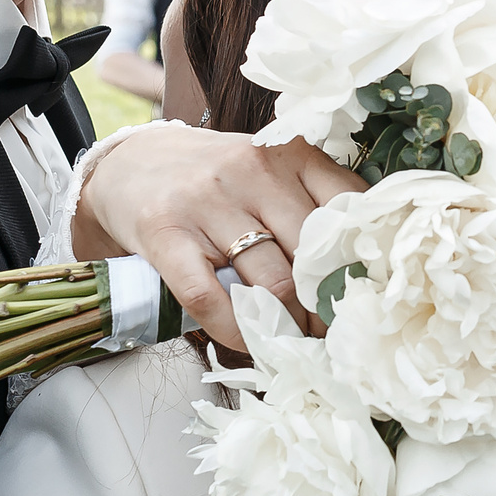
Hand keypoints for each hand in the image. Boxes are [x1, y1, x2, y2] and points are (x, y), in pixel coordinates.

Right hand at [70, 126, 360, 347]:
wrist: (131, 163)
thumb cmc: (217, 177)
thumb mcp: (273, 172)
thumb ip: (315, 204)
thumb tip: (362, 270)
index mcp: (292, 154)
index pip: (348, 209)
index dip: (361, 263)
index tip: (365, 297)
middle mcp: (253, 170)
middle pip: (311, 256)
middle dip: (326, 306)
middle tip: (330, 333)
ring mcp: (207, 200)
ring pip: (269, 280)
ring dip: (288, 324)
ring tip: (295, 340)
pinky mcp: (165, 231)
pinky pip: (209, 297)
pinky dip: (235, 330)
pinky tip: (248, 341)